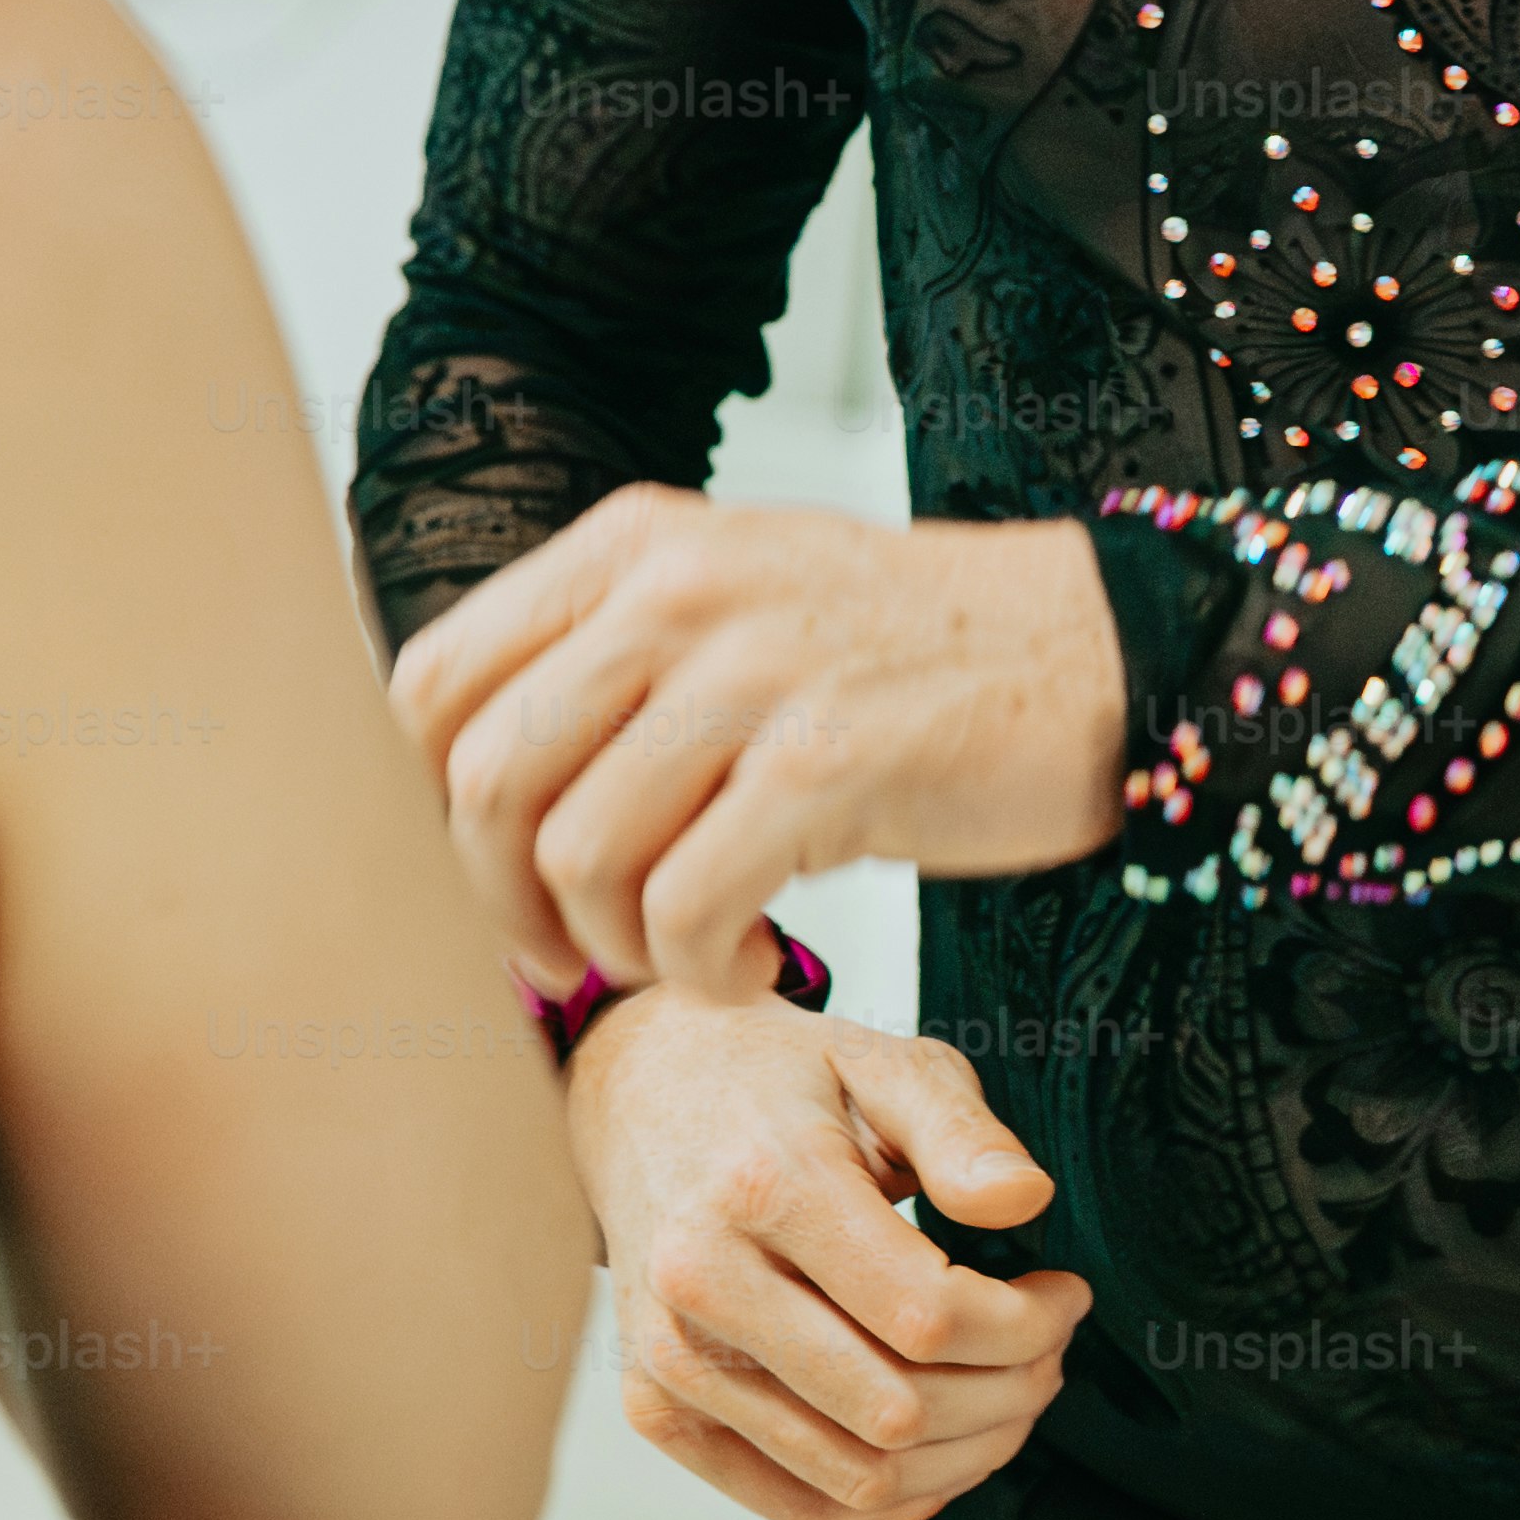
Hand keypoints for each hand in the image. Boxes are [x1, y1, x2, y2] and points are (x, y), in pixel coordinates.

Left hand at [390, 487, 1119, 996]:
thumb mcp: (726, 611)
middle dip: (500, 905)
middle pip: (480, 780)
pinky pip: (685, 909)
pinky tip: (751, 964)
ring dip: (615, 948)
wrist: (1094, 651)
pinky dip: (701, 973)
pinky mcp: (829, 762)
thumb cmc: (894, 660)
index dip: (424, 811)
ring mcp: (752, 671)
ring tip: (686, 951)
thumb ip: (600, 671)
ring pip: (576, 856)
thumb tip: (451, 806)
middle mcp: (673, 588)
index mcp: (628, 545)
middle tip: (568, 951)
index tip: (488, 876)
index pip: (430, 684)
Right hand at [562, 987, 1088, 1519]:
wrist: (635, 1096)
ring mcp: (669, 1359)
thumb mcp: (879, 1065)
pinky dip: (894, 1497)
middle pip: (900, 1410)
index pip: (926, 1315)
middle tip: (1048, 1347)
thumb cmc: (774, 1083)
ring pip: (861, 1476)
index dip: (1027, 1325)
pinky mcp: (659, 1410)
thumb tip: (1026, 1201)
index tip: (1065, 1294)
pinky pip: (803, 1507)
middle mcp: (700, 1282)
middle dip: (1010, 1392)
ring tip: (1004, 1389)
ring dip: (965, 1453)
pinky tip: (939, 1439)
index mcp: (761, 1185)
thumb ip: (958, 1130)